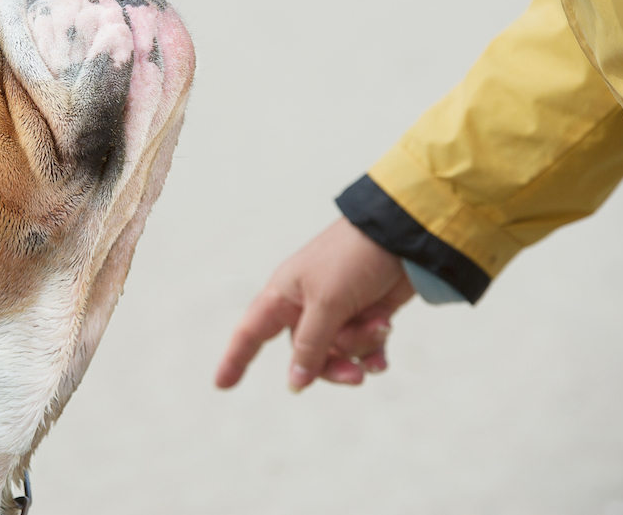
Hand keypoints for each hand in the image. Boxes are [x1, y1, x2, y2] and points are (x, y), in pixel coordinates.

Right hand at [215, 217, 414, 390]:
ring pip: (339, 353)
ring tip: (380, 328)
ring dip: (361, 347)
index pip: (251, 332)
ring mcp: (337, 311)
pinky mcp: (365, 315)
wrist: (401, 237)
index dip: (235, 359)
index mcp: (284, 295)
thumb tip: (296, 383)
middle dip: (332, 367)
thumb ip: (310, 346)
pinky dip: (373, 352)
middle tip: (354, 375)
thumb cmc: (352, 259)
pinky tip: (384, 352)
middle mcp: (306, 306)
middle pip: (306, 356)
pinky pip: (362, 349)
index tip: (221, 385)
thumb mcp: (326, 304)